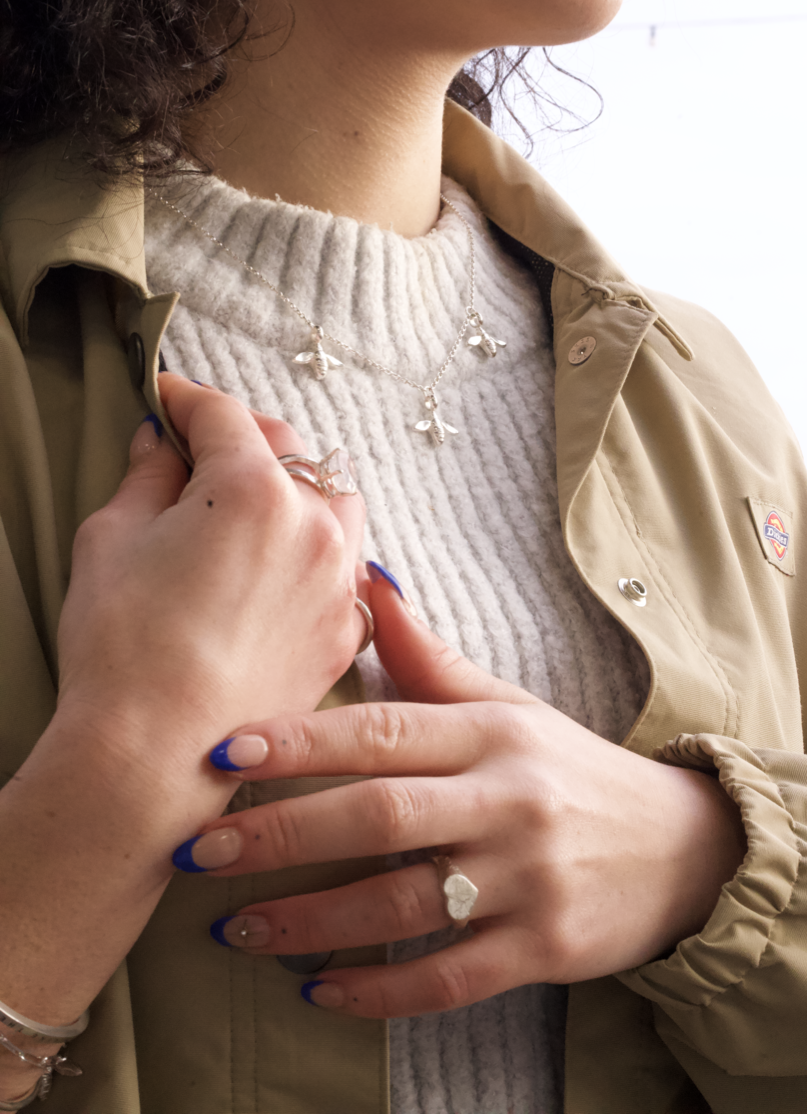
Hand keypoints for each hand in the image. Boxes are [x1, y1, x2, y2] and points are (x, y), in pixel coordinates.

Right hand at [57, 375, 366, 747]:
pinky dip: (318, 547)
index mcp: (254, 490)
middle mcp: (313, 526)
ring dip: (296, 485)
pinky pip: (346, 565)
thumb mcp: (111, 540)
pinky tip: (281, 561)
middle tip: (197, 444)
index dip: (188, 398)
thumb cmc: (122, 650)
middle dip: (240, 435)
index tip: (166, 397)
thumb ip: (146, 477)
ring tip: (250, 500)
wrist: (155, 758)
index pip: (224, 415)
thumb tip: (161, 444)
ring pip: (335, 500)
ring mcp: (337, 581)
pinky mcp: (344, 631)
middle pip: (286, 448)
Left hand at [179, 568, 746, 1017]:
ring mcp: (526, 878)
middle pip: (379, 814)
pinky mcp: (542, 948)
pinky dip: (378, 990)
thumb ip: (429, 658)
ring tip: (233, 929)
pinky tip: (317, 991)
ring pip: (402, 903)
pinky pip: (447, 978)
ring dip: (308, 921)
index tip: (222, 750)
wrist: (683, 847)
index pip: (382, 729)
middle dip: (278, 833)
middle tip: (197, 847)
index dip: (299, 740)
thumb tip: (368, 579)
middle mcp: (507, 799)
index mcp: (490, 733)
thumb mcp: (508, 706)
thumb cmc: (571, 768)